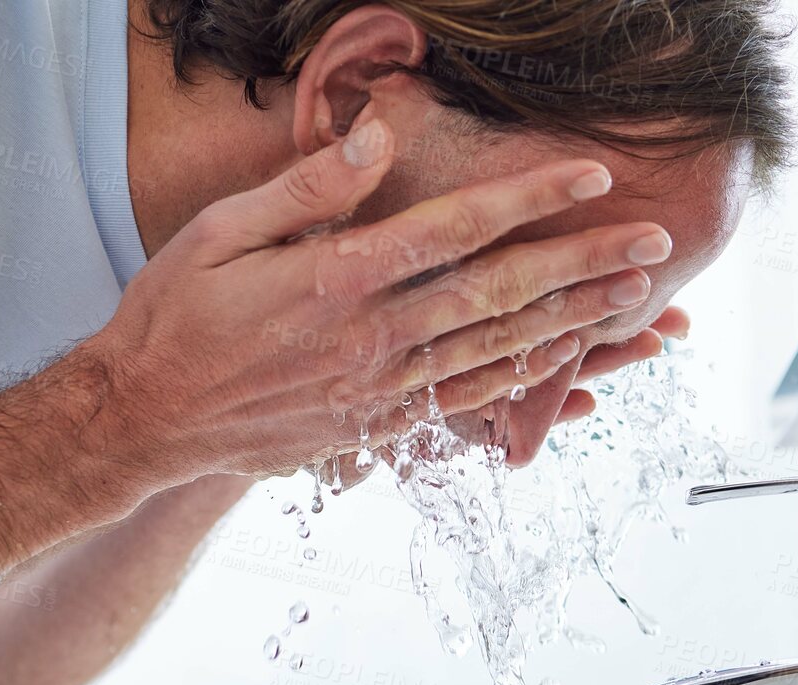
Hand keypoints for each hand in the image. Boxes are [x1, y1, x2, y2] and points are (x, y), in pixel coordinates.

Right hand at [83, 112, 672, 488]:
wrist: (143, 422)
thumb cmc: (174, 317)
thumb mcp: (220, 231)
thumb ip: (309, 187)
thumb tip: (380, 142)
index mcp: (336, 279)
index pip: (456, 229)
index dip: (532, 199)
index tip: (593, 175)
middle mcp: (370, 340)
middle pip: (499, 295)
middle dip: (584, 268)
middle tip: (655, 247)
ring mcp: (377, 392)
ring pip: (496, 355)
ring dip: (573, 327)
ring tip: (638, 307)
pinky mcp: (373, 428)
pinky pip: (465, 406)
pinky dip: (523, 388)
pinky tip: (567, 370)